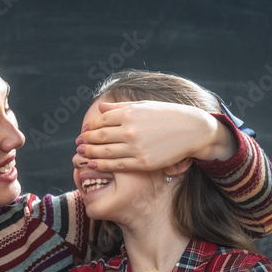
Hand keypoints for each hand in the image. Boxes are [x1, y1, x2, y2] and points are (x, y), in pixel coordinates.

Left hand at [77, 100, 237, 171]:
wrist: (193, 130)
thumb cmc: (168, 115)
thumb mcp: (144, 106)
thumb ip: (120, 107)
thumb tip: (100, 107)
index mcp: (130, 113)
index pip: (101, 121)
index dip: (90, 128)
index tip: (84, 132)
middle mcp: (130, 130)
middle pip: (99, 137)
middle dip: (86, 141)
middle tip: (78, 144)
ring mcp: (136, 147)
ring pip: (104, 153)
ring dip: (89, 154)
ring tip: (81, 154)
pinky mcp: (143, 162)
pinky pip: (116, 165)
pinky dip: (101, 165)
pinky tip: (92, 165)